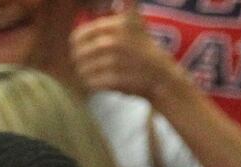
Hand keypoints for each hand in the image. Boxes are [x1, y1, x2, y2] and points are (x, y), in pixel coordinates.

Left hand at [71, 3, 185, 105]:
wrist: (163, 78)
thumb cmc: (147, 51)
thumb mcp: (136, 22)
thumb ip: (127, 4)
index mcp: (117, 26)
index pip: (80, 35)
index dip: (77, 44)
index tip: (82, 49)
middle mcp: (115, 42)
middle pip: (79, 54)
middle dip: (80, 61)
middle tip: (87, 65)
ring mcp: (115, 62)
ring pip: (84, 69)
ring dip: (85, 74)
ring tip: (94, 75)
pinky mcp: (115, 80)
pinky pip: (92, 83)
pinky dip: (93, 85)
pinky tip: (100, 84)